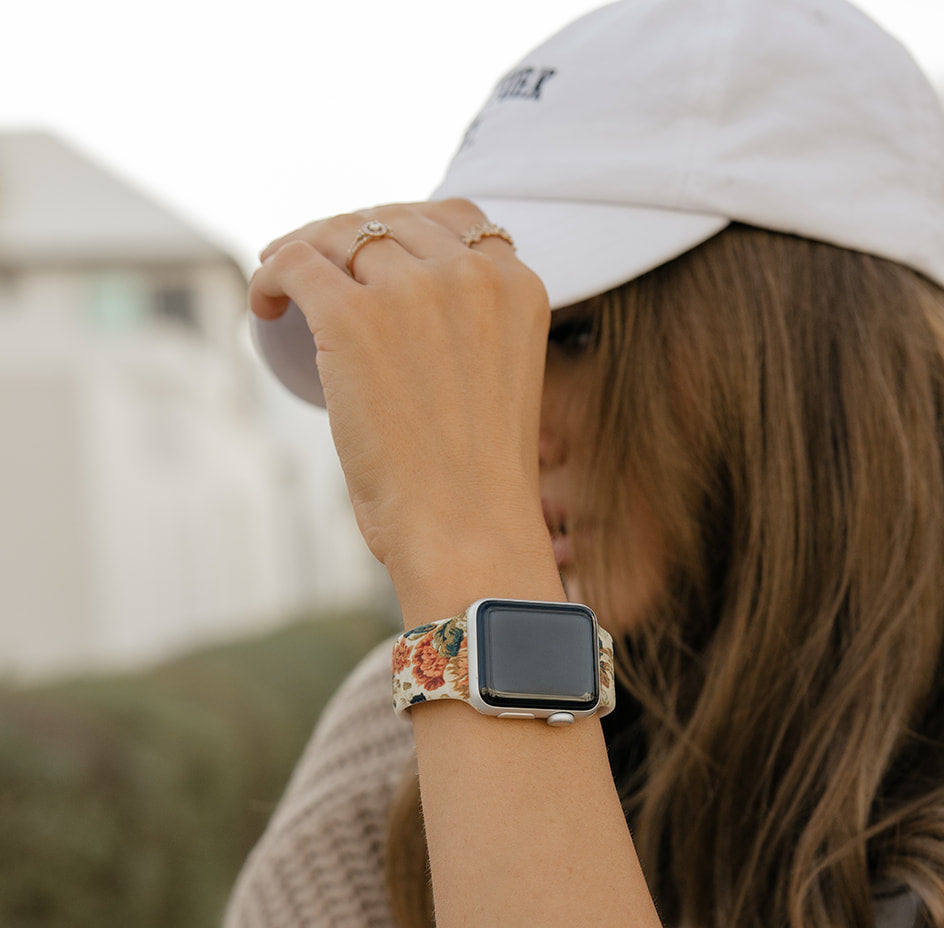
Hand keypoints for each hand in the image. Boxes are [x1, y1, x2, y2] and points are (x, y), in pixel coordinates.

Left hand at [249, 202, 553, 597]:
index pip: (458, 219)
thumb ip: (472, 341)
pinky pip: (295, 264)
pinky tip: (264, 305)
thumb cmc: (479, 486)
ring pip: (339, 234)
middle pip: (392, 220)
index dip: (406, 226)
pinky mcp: (353, 316)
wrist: (467, 531)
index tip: (374, 253)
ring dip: (305, 249)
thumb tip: (410, 335)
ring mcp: (411, 291)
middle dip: (348, 235)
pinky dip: (270, 276)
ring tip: (281, 283)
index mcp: (518, 288)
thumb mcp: (499, 387)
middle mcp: (470, 274)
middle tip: (315, 265)